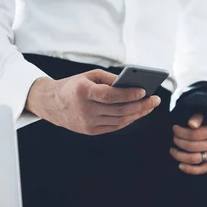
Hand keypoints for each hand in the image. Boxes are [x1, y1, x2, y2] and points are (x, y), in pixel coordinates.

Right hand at [25, 69, 160, 135]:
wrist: (52, 104)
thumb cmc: (75, 85)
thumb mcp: (90, 76)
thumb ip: (111, 80)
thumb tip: (134, 85)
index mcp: (83, 92)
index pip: (110, 95)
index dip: (129, 94)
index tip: (145, 91)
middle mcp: (85, 109)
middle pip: (119, 110)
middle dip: (140, 105)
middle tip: (155, 100)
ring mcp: (88, 123)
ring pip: (119, 120)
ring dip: (137, 113)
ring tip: (150, 106)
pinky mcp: (90, 131)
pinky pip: (114, 126)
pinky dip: (128, 120)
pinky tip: (138, 113)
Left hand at [170, 113, 206, 174]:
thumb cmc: (202, 122)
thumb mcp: (201, 115)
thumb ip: (196, 117)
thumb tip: (192, 124)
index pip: (194, 134)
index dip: (181, 132)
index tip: (174, 128)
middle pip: (192, 147)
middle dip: (178, 142)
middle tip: (173, 138)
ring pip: (194, 159)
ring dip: (180, 156)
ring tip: (172, 150)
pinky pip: (201, 170)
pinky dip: (189, 169)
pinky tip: (180, 165)